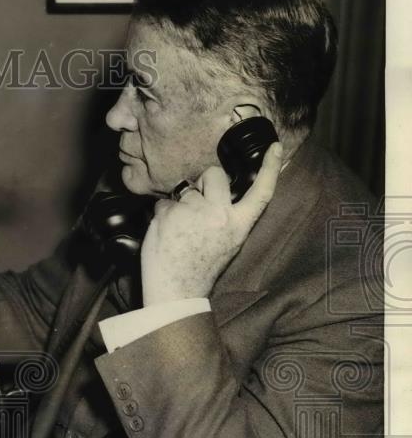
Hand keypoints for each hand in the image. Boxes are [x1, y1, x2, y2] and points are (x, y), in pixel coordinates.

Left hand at [140, 142, 283, 305]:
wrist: (176, 290)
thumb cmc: (199, 269)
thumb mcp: (227, 243)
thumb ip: (225, 217)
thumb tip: (211, 194)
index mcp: (238, 225)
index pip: (261, 192)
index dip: (270, 167)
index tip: (275, 147)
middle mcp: (220, 214)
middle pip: (213, 175)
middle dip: (203, 180)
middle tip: (196, 202)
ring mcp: (194, 211)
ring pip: (184, 191)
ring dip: (179, 205)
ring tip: (179, 230)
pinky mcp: (170, 212)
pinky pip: (163, 203)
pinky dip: (161, 215)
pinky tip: (166, 234)